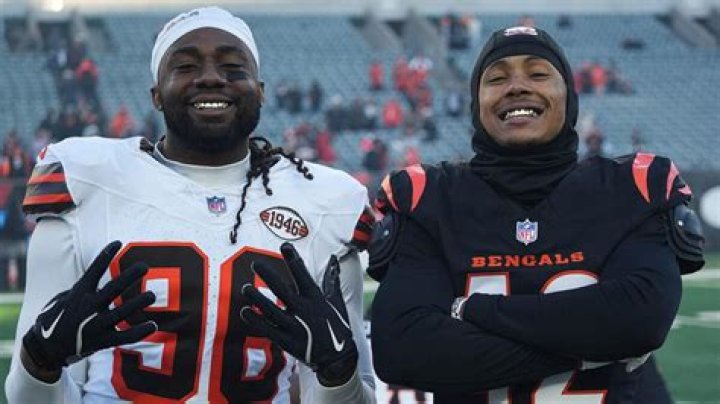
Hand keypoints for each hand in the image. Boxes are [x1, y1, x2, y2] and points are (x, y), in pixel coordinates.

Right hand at [22, 241, 156, 376]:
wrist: (45, 349)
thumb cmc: (57, 318)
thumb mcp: (64, 298)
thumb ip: (83, 288)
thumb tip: (99, 278)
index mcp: (79, 293)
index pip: (94, 270)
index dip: (105, 255)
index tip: (118, 242)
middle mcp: (88, 307)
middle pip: (112, 289)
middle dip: (129, 277)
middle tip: (144, 266)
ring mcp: (95, 325)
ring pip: (121, 312)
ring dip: (137, 303)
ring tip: (152, 295)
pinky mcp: (102, 341)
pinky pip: (124, 337)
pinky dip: (139, 332)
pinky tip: (153, 325)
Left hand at [240, 243, 357, 386]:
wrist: (338, 359)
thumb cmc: (337, 327)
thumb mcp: (337, 302)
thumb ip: (332, 280)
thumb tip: (334, 260)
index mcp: (316, 298)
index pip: (303, 275)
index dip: (293, 260)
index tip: (285, 247)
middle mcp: (304, 310)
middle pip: (282, 290)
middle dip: (268, 275)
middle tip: (256, 264)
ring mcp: (294, 326)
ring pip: (270, 310)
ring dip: (256, 298)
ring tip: (245, 288)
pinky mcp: (287, 341)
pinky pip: (267, 329)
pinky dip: (255, 320)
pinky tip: (245, 312)